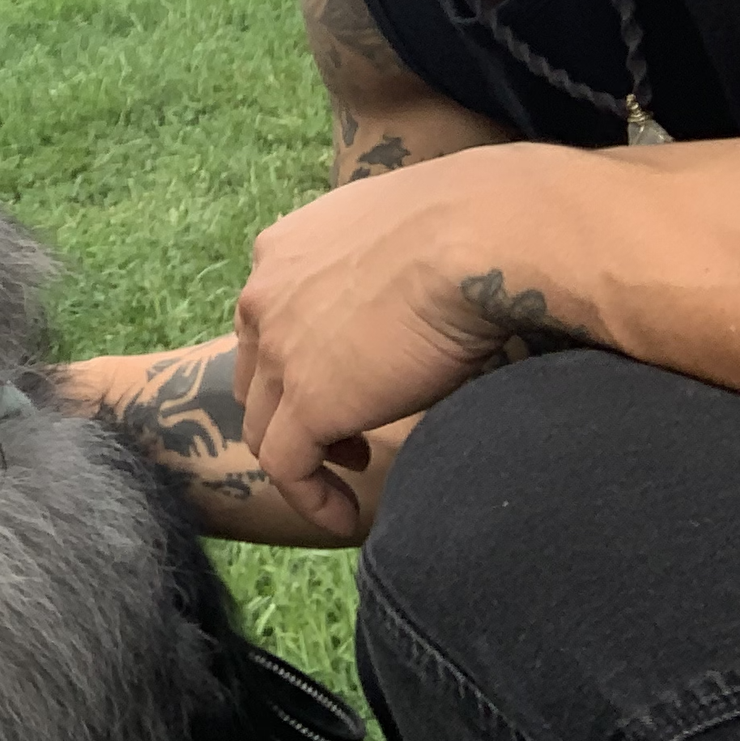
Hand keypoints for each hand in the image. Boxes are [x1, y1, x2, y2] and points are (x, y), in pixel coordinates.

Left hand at [233, 142, 593, 536]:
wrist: (481, 234)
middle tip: (348, 435)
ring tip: (352, 475)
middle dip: (293, 407)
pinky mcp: (305, 400)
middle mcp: (266, 291)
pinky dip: (312, 498)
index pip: (270, 317)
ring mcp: (279, 347)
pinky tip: (347, 516)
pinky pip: (286, 467)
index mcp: (287, 247)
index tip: (348, 380)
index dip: (299, 357)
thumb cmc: (474, 224)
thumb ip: (389, 262)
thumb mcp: (407, 233)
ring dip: (303, 456)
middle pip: (257, 371)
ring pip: (265, 425)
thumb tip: (425, 283)